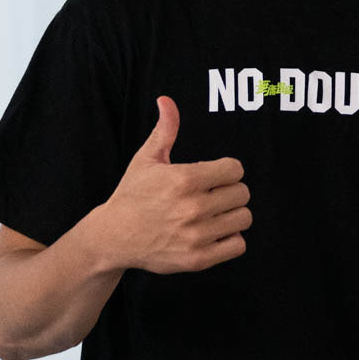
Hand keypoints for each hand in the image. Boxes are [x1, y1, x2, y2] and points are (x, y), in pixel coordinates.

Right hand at [99, 97, 250, 273]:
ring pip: (244, 218)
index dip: (228, 170)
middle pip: (242, 193)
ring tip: (216, 213)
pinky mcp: (197, 259)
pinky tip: (215, 232)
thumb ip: (165, 130)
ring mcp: (196, 235)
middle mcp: (192, 207)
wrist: (114, 236)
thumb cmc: (133, 195)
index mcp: (184, 179)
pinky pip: (238, 245)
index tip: (216, 175)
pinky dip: (231, 239)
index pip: (236, 169)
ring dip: (233, 215)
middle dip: (231, 191)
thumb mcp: (146, 159)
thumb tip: (166, 100)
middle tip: (215, 194)